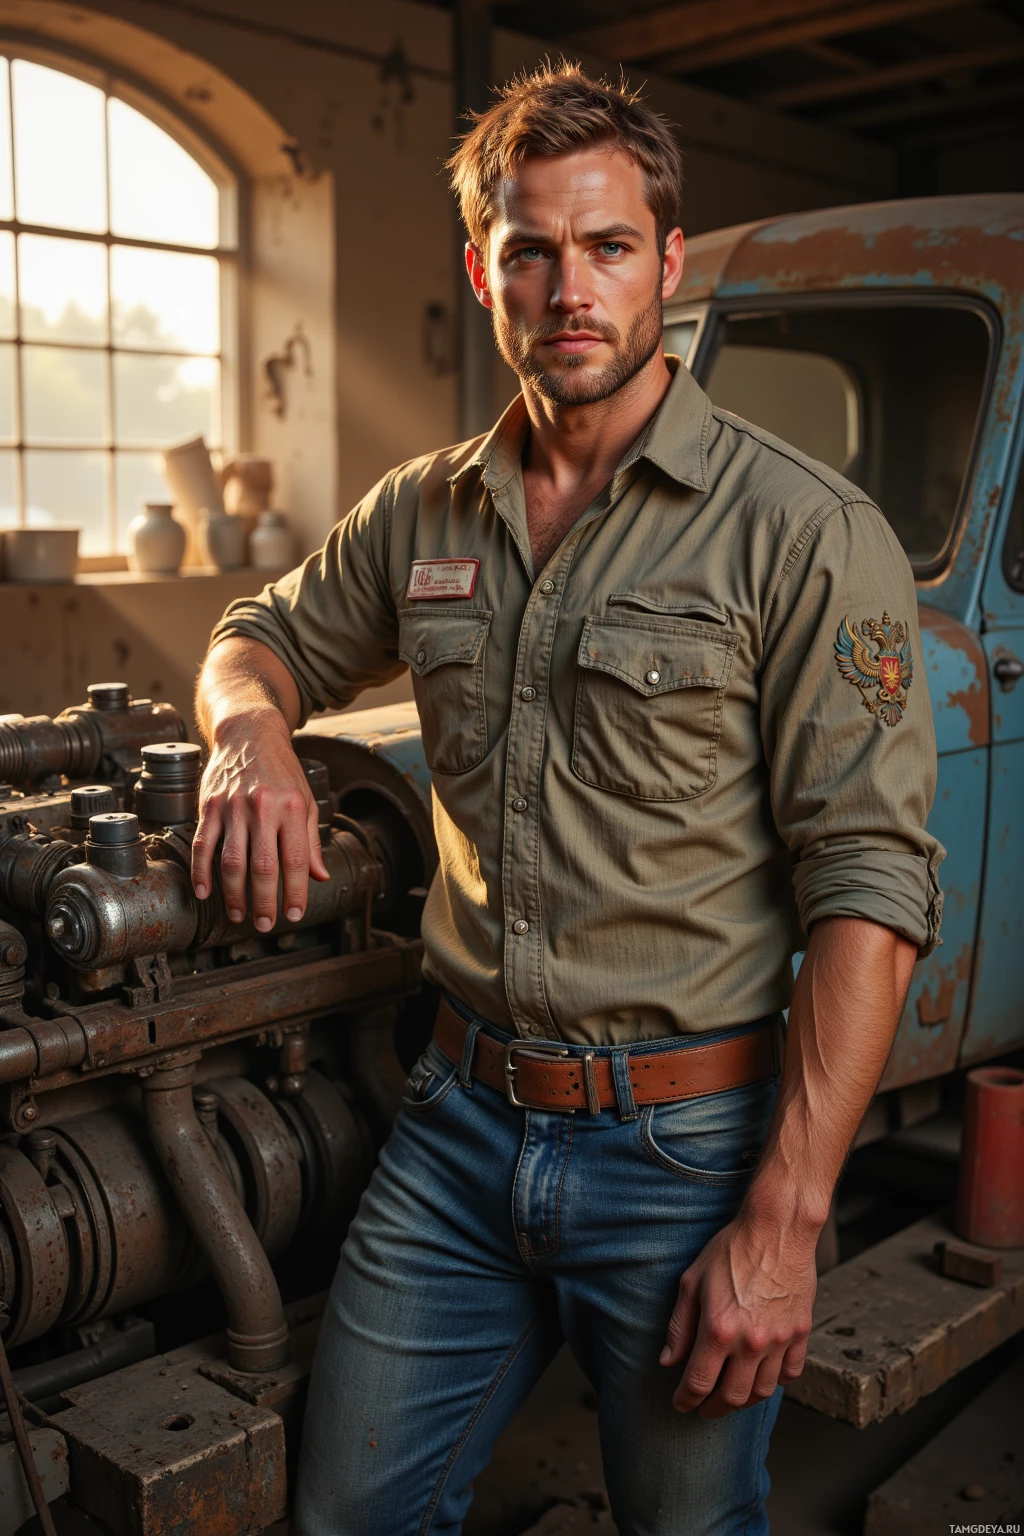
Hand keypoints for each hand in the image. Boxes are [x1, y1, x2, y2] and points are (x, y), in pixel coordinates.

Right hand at [191, 709, 329, 929]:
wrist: (249, 734)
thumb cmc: (281, 771)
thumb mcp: (304, 800)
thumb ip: (311, 841)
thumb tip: (318, 877)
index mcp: (291, 808)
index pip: (296, 859)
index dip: (295, 891)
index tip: (293, 914)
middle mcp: (263, 808)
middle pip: (263, 866)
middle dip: (265, 901)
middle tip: (266, 925)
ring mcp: (233, 807)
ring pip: (232, 860)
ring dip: (235, 894)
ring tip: (239, 915)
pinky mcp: (209, 806)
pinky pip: (203, 844)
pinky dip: (201, 871)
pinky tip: (205, 892)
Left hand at [660, 1209, 815, 1417]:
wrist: (777, 1229)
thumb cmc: (731, 1249)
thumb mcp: (692, 1281)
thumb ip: (680, 1326)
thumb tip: (668, 1361)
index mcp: (719, 1330)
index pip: (698, 1383)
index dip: (686, 1400)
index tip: (681, 1404)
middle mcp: (751, 1342)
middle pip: (731, 1397)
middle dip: (713, 1408)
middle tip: (704, 1407)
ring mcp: (779, 1340)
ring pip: (762, 1391)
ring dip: (743, 1400)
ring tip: (731, 1395)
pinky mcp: (801, 1333)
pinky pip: (790, 1373)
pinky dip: (775, 1382)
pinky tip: (762, 1375)